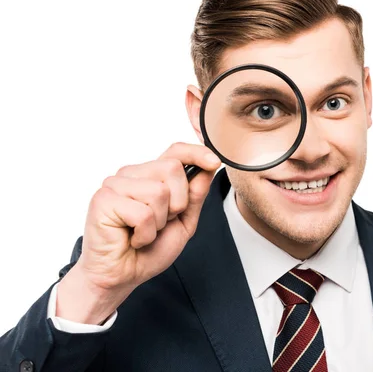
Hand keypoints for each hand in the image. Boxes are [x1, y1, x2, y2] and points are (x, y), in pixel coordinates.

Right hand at [56, 143, 220, 323]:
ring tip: (144, 232)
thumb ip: (195, 195)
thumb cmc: (148, 250)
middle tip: (160, 223)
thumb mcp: (184, 221)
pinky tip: (133, 239)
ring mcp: (115, 185)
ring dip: (159, 222)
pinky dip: (145, 234)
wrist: (122, 276)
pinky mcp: (104, 200)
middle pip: (172, 169)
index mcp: (150, 176)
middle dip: (178, 203)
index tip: (214, 162)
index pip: (175, 151)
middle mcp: (131, 174)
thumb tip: (209, 167)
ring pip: (159, 191)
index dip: (196, 152)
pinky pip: (143, 213)